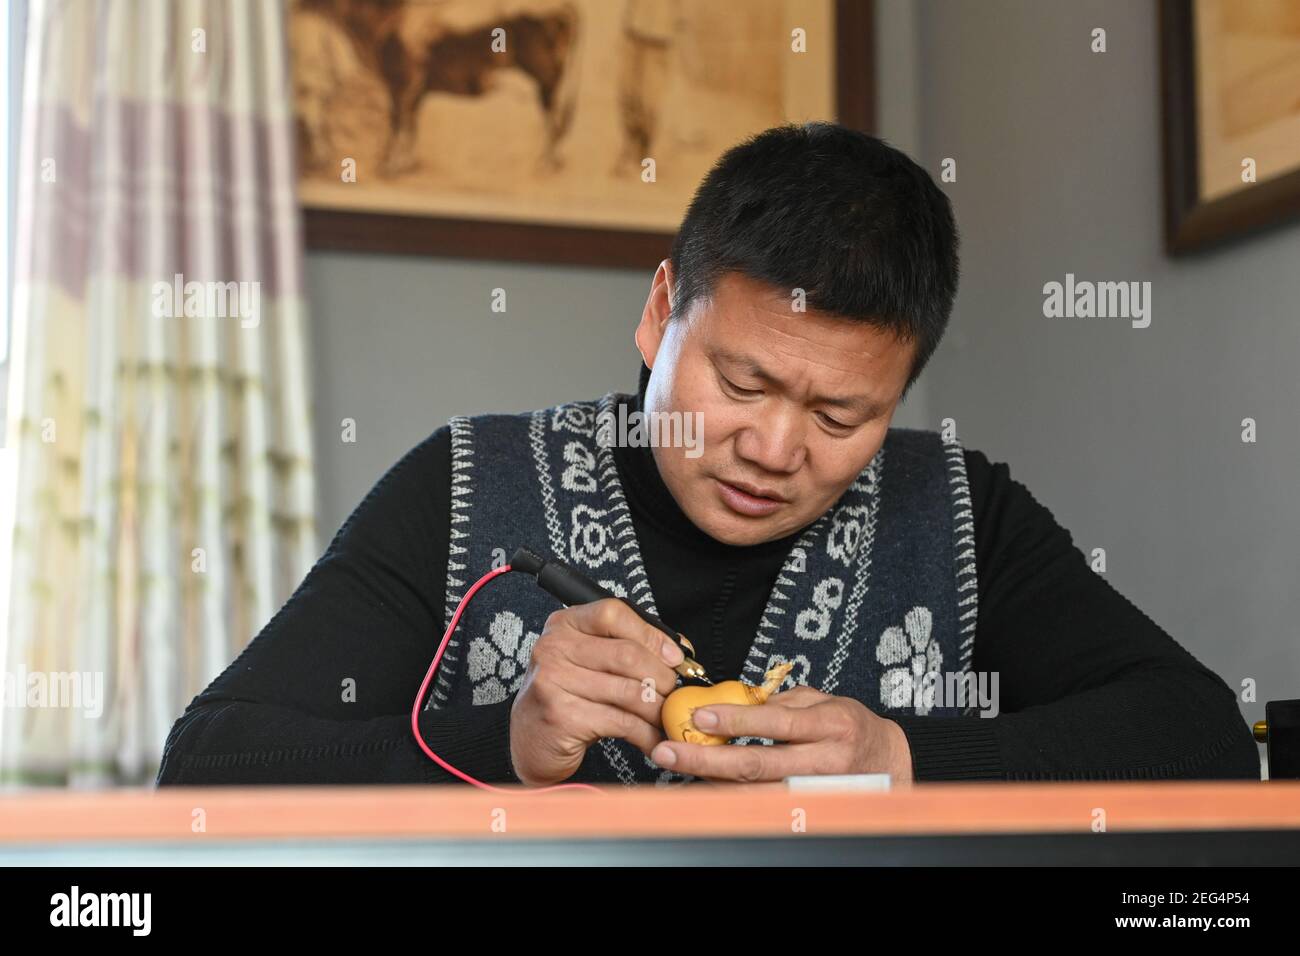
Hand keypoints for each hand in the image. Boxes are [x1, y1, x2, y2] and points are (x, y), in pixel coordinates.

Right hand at [509, 598, 682, 786]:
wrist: (530, 740)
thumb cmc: (568, 697)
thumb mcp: (589, 663)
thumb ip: (625, 648)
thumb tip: (678, 652)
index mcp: (564, 625)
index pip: (613, 614)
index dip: (651, 635)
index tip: (675, 657)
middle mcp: (554, 648)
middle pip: (626, 654)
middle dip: (663, 677)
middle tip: (676, 694)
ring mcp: (554, 681)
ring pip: (628, 691)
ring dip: (658, 709)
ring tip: (667, 718)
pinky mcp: (562, 716)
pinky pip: (621, 722)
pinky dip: (646, 734)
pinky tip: (653, 739)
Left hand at [648, 685, 914, 783]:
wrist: (889, 763)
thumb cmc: (850, 726)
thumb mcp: (824, 702)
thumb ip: (782, 704)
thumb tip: (734, 705)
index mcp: (831, 725)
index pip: (777, 723)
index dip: (736, 721)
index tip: (699, 716)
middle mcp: (826, 761)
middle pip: (758, 765)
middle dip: (707, 760)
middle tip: (668, 752)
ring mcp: (818, 793)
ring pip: (756, 793)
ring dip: (711, 783)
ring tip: (678, 770)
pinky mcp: (812, 812)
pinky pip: (765, 808)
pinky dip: (733, 800)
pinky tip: (706, 790)